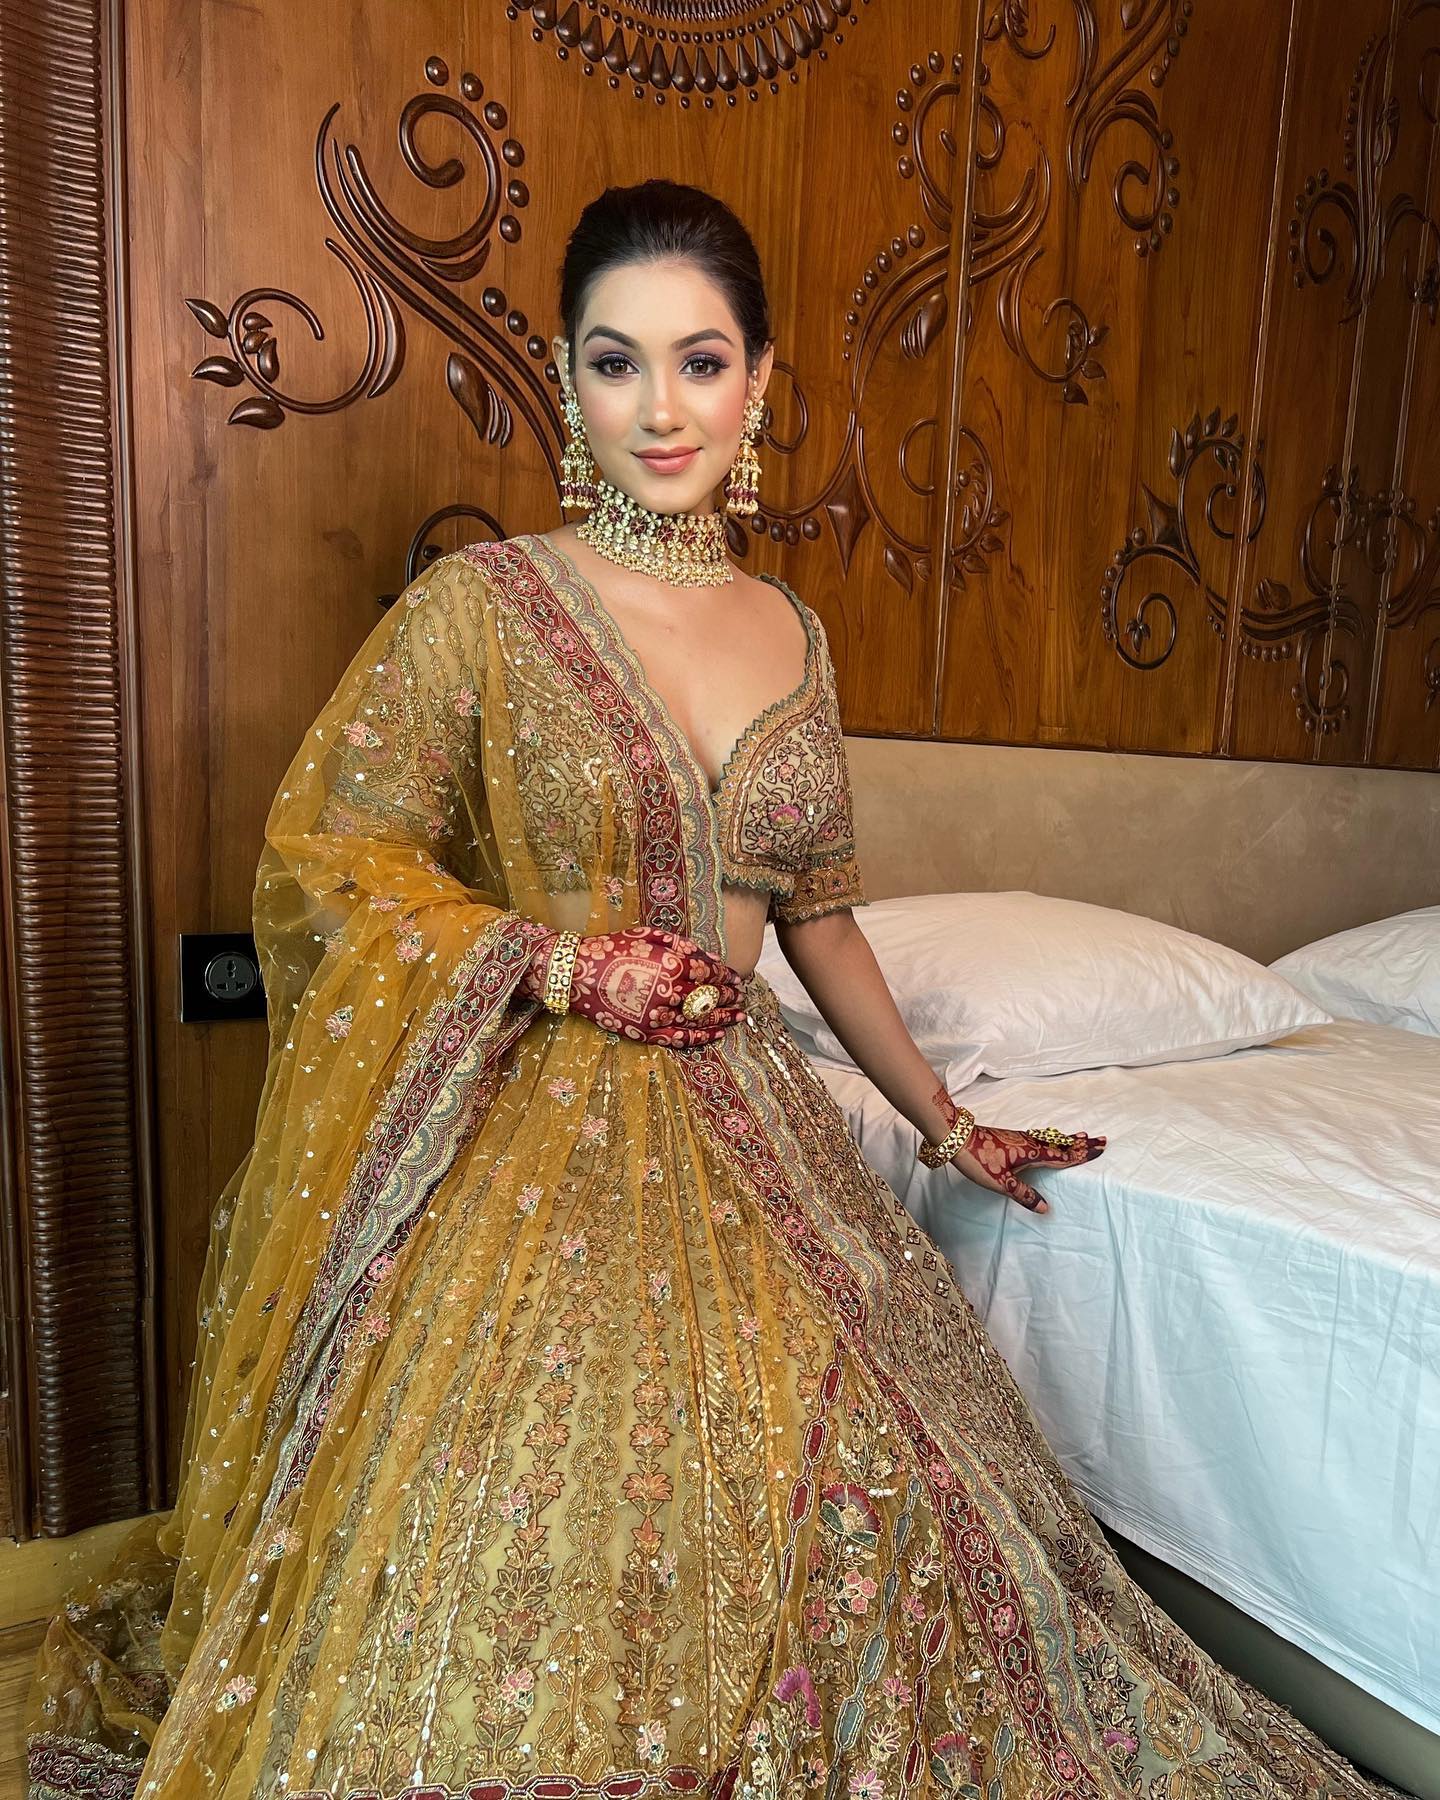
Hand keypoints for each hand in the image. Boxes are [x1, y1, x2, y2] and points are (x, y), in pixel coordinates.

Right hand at [519, 924, 746, 1046]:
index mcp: (670, 964)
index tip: (737, 978)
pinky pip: (680, 1039)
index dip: (726, 976)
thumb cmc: (610, 949)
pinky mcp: (646, 1033)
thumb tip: (709, 956)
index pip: (709, 972)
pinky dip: (702, 1038)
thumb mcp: (646, 935)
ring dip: (723, 1018)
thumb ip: (680, 945)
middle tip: (741, 996)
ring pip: (700, 1020)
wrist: (575, 974)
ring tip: (738, 1017)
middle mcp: (668, 991)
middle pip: (710, 997)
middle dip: (729, 997)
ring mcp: (658, 1015)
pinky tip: (716, 1035)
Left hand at [950, 1123, 1105, 1213]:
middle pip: (1061, 1144)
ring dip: (1068, 1140)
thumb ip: (1024, 1194)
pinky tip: (1048, 1139)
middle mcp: (1030, 1143)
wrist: (956, 1137)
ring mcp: (1020, 1139)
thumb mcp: (1001, 1183)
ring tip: (1081, 1137)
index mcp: (1032, 1153)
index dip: (1081, 1154)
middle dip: (1080, 1144)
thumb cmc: (978, 1160)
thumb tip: (1045, 1207)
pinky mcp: (1011, 1138)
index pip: (1062, 1155)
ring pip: (1050, 1139)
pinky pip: (1040, 1138)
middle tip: (1101, 1139)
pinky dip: (1052, 1138)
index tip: (1100, 1148)